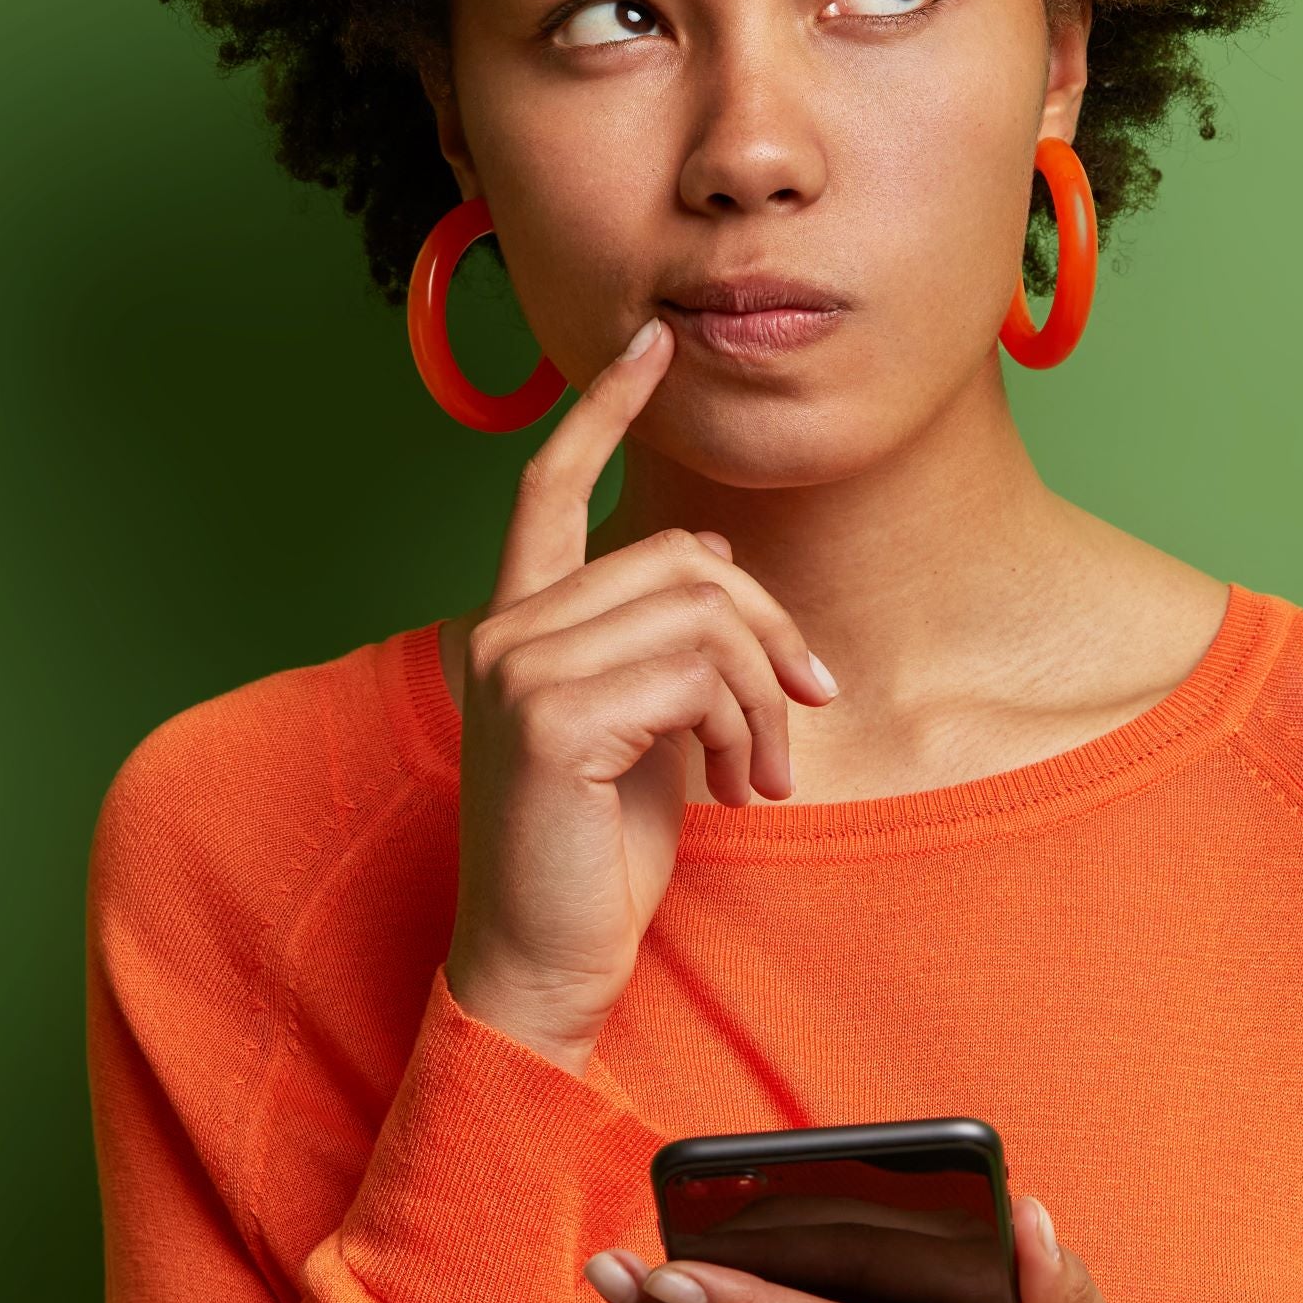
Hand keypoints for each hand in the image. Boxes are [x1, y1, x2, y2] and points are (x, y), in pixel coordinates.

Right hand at [447, 319, 837, 1069]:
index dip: (602, 411)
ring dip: (762, 699)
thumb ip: (666, 644)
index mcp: (520, 624)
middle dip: (768, 633)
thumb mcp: (647, 727)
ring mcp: (517, 667)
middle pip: (685, 558)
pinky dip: (743, 729)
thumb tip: (725, 569)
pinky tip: (735, 788)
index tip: (650, 343)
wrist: (549, 959)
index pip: (550, 486)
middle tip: (799, 717)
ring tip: (761, 773)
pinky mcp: (550, 714)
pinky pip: (696, 675)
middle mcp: (502, 630)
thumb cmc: (597, 852)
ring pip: (703, 615)